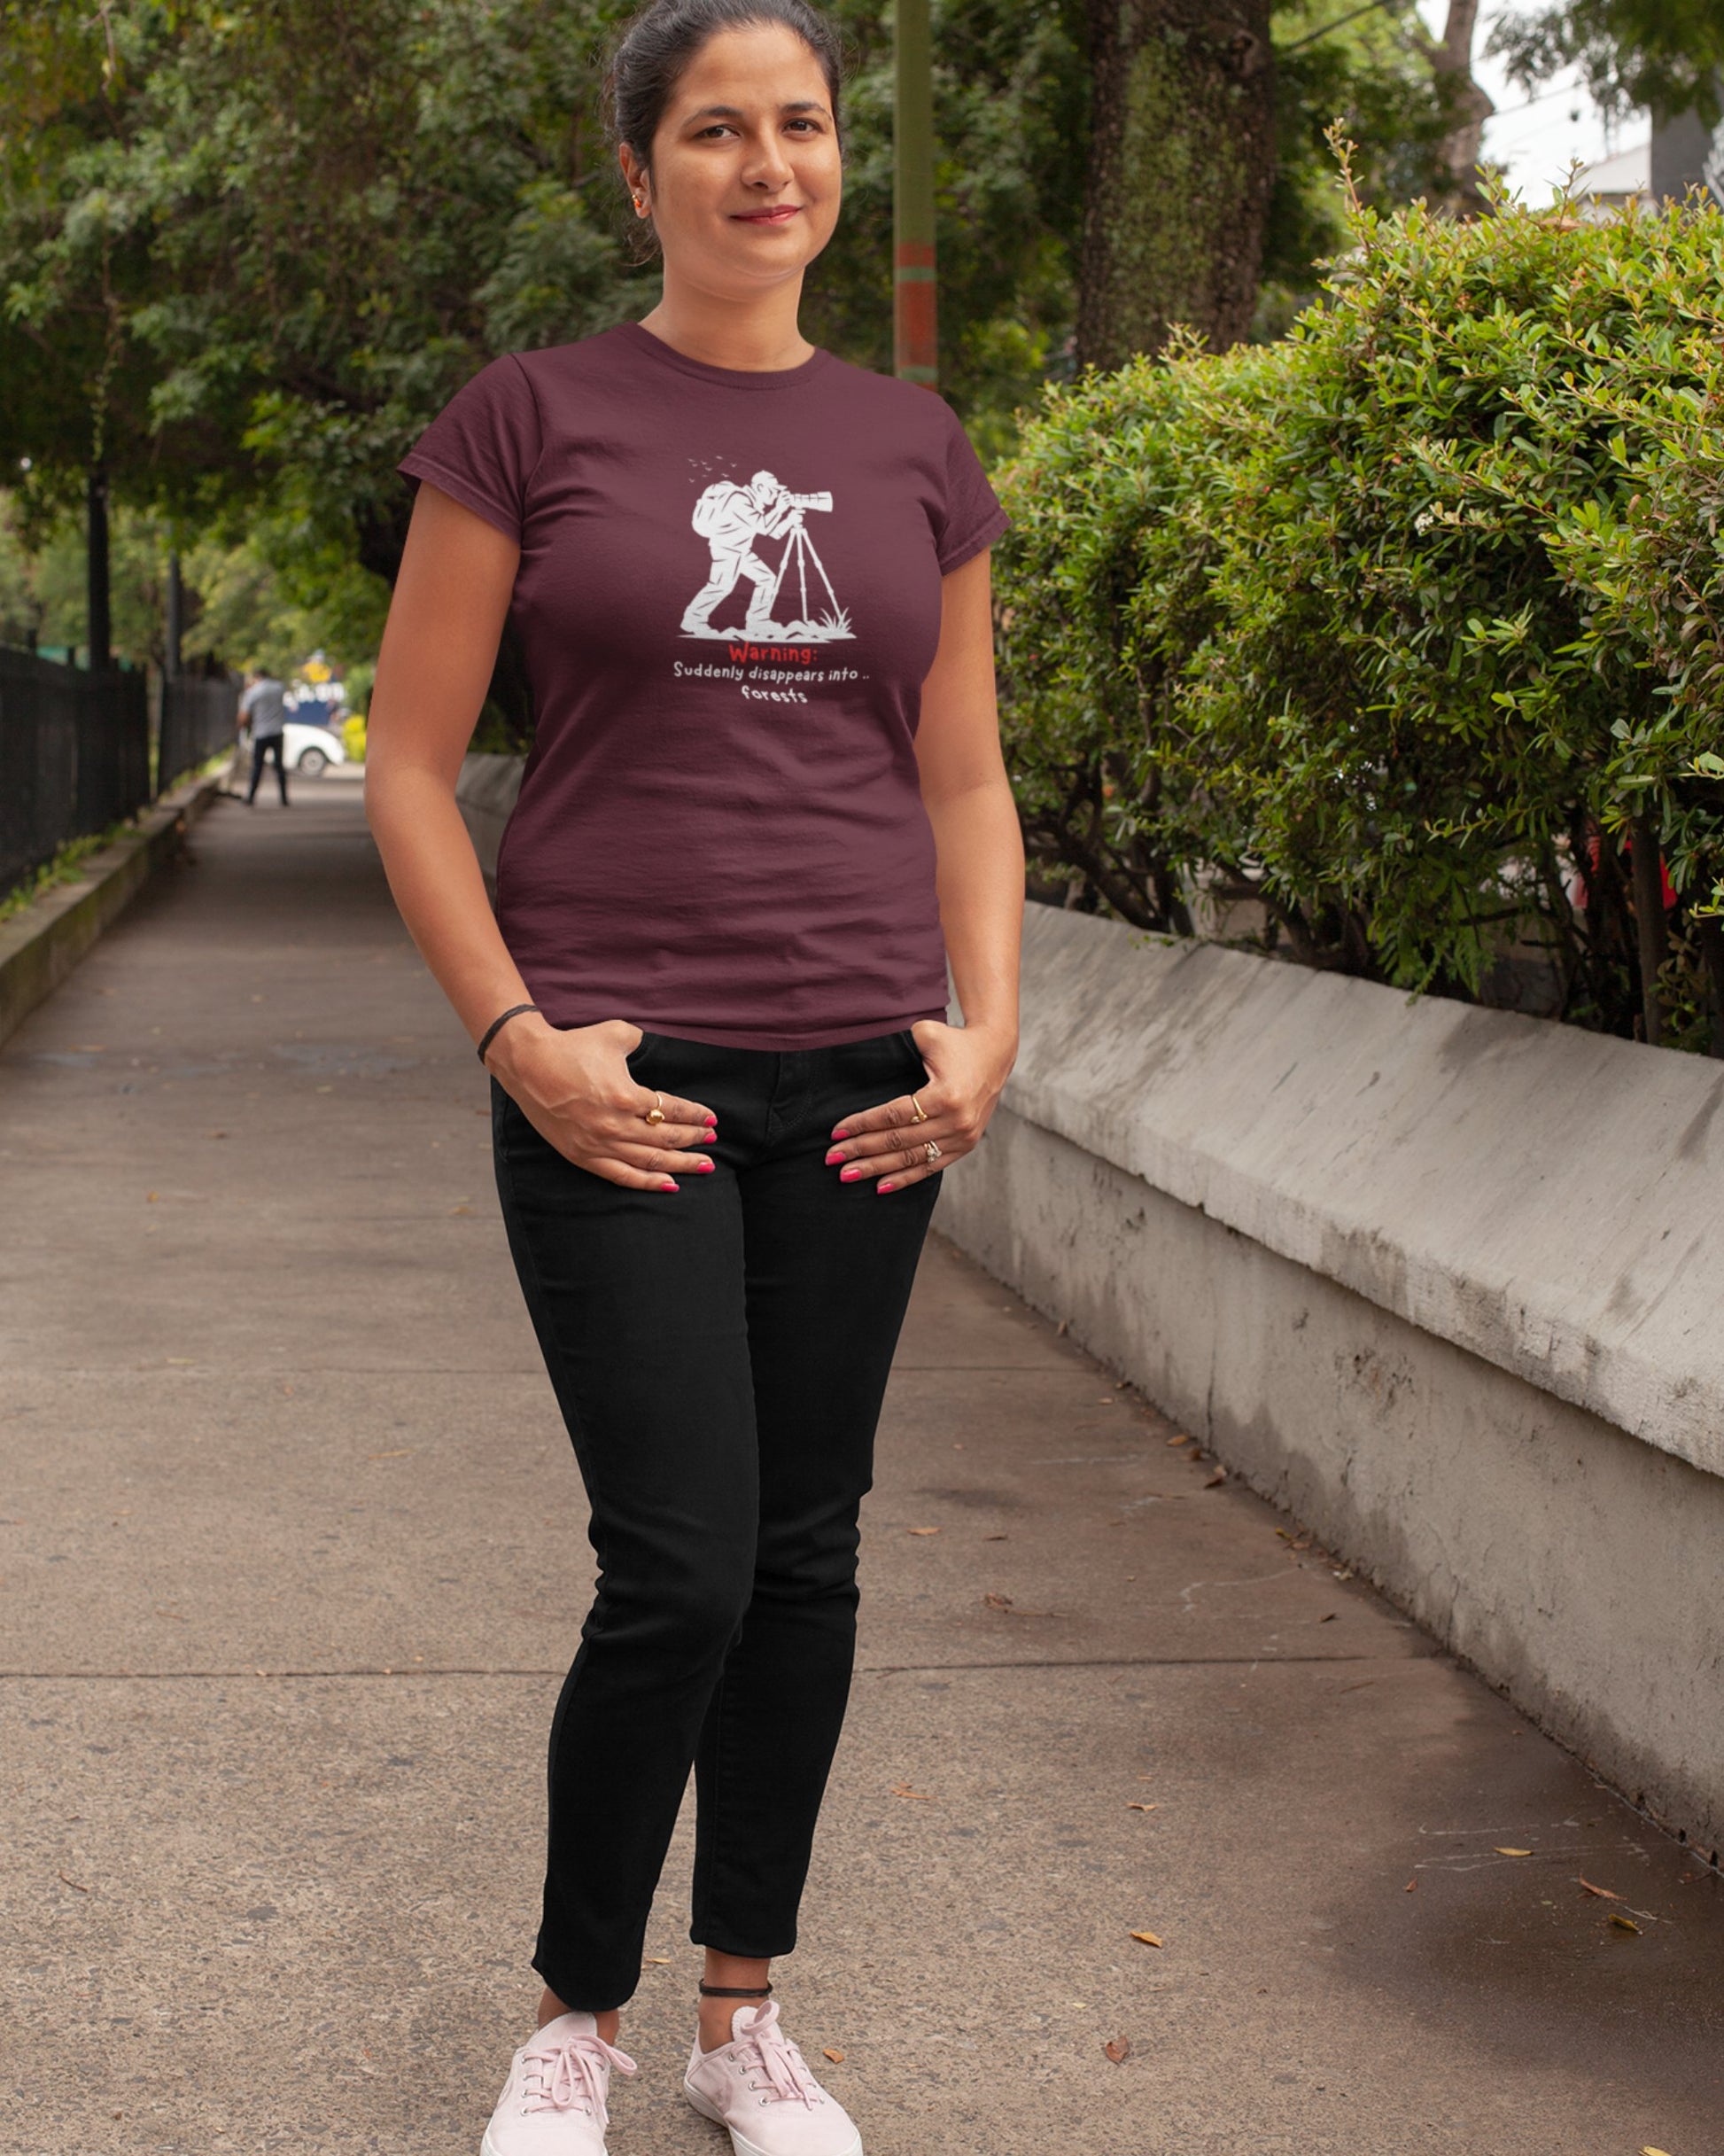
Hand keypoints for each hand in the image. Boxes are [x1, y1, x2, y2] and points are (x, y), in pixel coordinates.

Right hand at [487, 1016, 715, 1191]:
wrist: (528, 1065)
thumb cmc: (572, 1047)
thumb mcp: (615, 1034)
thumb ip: (642, 1041)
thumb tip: (655, 1045)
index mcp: (626, 1096)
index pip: (672, 1111)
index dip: (695, 1115)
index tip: (712, 1119)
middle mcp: (615, 1125)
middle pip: (666, 1139)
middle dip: (694, 1140)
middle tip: (712, 1140)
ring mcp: (598, 1145)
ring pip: (649, 1161)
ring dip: (680, 1164)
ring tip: (704, 1165)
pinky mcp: (583, 1156)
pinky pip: (622, 1176)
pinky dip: (648, 1182)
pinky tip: (670, 1184)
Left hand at [823, 1019, 1015, 1193]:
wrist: (994, 1054)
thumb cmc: (955, 1042)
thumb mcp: (927, 1034)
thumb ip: (899, 1046)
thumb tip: (863, 1062)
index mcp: (945, 1095)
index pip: (893, 1115)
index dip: (862, 1124)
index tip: (836, 1131)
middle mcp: (956, 1121)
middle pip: (898, 1141)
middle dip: (861, 1150)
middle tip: (832, 1158)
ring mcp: (962, 1137)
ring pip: (911, 1158)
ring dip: (876, 1169)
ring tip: (847, 1174)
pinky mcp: (965, 1145)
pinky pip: (931, 1167)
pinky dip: (905, 1178)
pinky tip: (880, 1186)